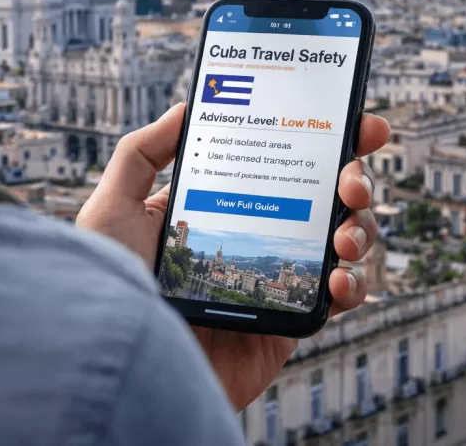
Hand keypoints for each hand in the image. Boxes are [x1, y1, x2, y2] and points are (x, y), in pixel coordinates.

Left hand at [76, 103, 390, 410]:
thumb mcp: (113, 204)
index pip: (281, 165)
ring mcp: (274, 279)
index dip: (325, 143)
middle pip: (324, 199)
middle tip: (352, 178)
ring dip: (359, 230)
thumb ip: (143, 151)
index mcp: (222, 206)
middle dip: (353, 180)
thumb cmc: (105, 285)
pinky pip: (336, 301)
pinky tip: (341, 276)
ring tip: (344, 234)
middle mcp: (254, 238)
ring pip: (341, 243)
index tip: (358, 123)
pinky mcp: (285, 324)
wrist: (120, 361)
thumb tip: (187, 105)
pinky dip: (354, 285)